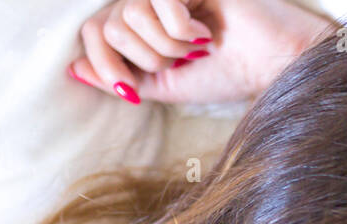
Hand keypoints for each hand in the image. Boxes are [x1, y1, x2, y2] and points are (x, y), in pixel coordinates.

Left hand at [67, 0, 335, 104]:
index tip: (130, 92)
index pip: (94, 32)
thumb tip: (74, 69)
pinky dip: (179, 27)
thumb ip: (124, 77)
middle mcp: (150, 1)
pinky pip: (156, 0)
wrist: (273, 65)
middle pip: (107, 26)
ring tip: (196, 47)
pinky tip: (205, 30)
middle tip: (181, 63)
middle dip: (145, 58)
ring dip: (165, 45)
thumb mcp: (167, 86)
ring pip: (129, 15)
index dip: (103, 64)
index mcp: (142, 24)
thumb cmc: (229, 75)